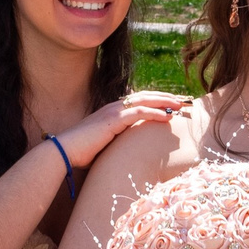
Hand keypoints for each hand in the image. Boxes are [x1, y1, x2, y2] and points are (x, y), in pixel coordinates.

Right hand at [53, 91, 188, 168]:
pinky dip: (155, 113)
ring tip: (180, 106)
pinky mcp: (113, 120)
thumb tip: (129, 151)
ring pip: (145, 101)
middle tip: (184, 101)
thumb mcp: (104, 145)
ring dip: (165, 102)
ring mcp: (113, 111)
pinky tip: (167, 117)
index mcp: (112, 111)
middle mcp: (114, 107)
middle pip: (145, 96)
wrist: (64, 152)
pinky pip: (139, 113)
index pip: (139, 100)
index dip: (156, 100)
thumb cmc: (81, 152)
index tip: (172, 104)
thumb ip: (117, 142)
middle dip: (165, 97)